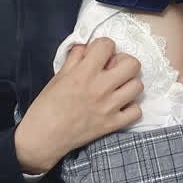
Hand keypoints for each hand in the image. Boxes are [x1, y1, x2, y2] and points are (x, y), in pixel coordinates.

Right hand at [14, 37, 142, 172]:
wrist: (44, 137)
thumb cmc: (47, 105)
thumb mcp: (59, 76)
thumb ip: (75, 58)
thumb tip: (88, 46)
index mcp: (84, 73)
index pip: (108, 45)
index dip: (103, 46)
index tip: (98, 55)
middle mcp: (100, 88)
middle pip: (132, 64)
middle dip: (123, 62)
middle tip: (112, 70)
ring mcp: (109, 107)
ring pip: (138, 86)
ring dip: (128, 84)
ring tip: (117, 88)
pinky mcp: (113, 124)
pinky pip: (136, 111)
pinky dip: (130, 108)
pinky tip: (120, 106)